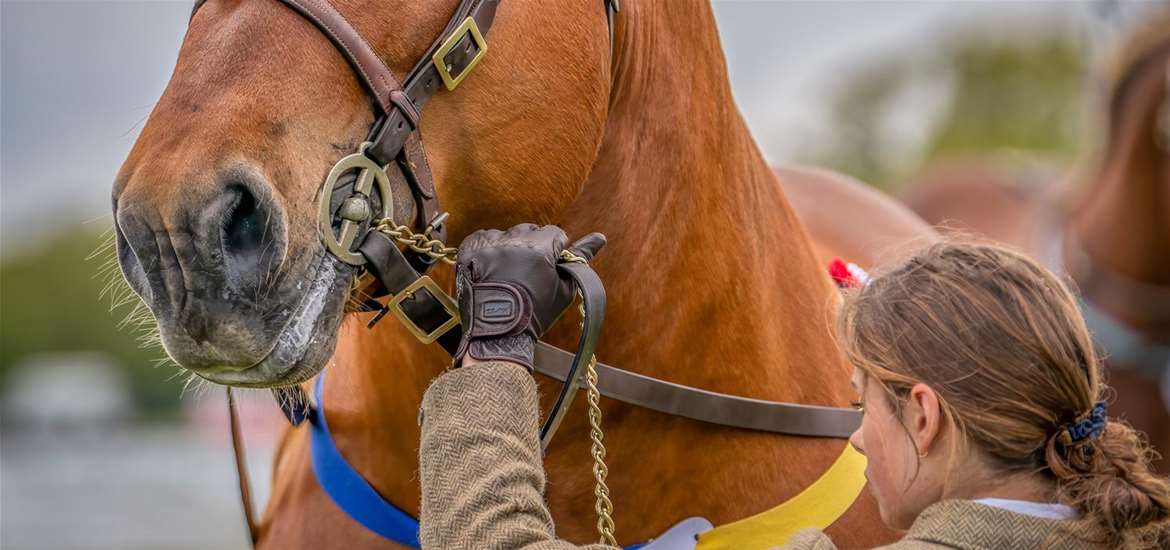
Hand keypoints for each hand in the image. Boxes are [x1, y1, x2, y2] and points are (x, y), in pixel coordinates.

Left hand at [453, 224, 604, 368]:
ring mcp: (488, 246)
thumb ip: (581, 258)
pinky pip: (481, 238)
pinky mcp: (468, 252)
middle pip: (529, 230)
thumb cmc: (536, 313)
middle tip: (528, 272)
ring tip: (507, 273)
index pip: (554, 233)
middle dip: (532, 246)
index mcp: (539, 248)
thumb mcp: (564, 288)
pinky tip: (491, 269)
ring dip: (509, 247)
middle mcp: (512, 241)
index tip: (548, 268)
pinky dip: (487, 250)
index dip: (554, 251)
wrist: (498, 334)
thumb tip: (600, 237)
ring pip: (505, 234)